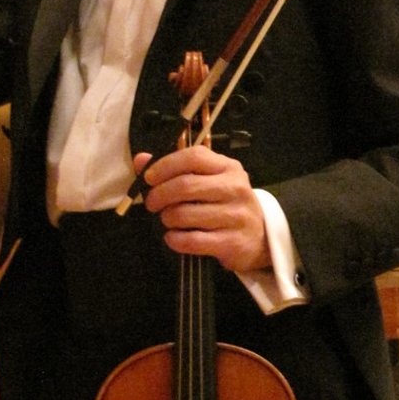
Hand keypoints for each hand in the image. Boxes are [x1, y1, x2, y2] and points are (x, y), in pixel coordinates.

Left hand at [134, 145, 270, 272]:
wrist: (258, 238)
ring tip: (168, 220)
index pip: (193, 157)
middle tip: (152, 204)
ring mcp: (236, 215)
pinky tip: (173, 237)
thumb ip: (175, 169)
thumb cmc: (225, 204)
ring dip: (167, 218)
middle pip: (186, 186)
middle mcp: (235, 188)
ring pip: (185, 214)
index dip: (165, 165)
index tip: (149, 178)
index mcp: (228, 167)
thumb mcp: (207, 181)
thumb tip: (140, 160)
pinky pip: (192, 240)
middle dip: (159, 195)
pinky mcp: (232, 242)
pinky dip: (175, 240)